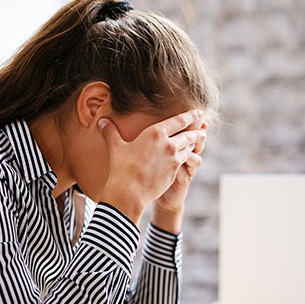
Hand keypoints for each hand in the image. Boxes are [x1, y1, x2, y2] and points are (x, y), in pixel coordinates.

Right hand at [98, 110, 205, 224]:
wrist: (128, 192)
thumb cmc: (121, 169)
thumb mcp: (116, 148)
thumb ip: (111, 133)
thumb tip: (101, 121)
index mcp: (155, 133)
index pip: (178, 121)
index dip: (190, 116)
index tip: (198, 112)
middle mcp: (168, 143)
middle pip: (188, 134)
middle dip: (197, 130)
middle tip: (203, 127)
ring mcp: (174, 157)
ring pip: (189, 147)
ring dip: (194, 143)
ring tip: (199, 140)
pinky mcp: (176, 170)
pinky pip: (186, 160)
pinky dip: (189, 156)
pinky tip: (190, 156)